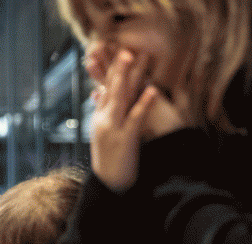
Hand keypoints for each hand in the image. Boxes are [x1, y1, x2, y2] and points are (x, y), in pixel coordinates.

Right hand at [89, 48, 159, 192]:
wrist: (106, 185)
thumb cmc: (109, 162)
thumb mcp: (103, 136)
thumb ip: (103, 114)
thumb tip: (100, 96)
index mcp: (99, 119)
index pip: (104, 91)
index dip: (110, 72)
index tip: (116, 54)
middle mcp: (103, 121)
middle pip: (112, 90)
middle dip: (119, 69)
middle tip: (126, 50)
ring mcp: (113, 128)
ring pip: (121, 98)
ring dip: (130, 77)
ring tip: (137, 59)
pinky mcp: (125, 138)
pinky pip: (136, 116)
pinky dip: (144, 102)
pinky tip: (152, 89)